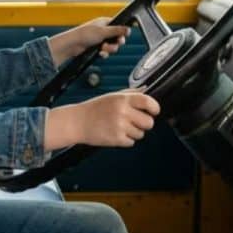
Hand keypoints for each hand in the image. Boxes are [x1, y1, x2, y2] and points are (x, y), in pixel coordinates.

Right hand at [44, 89, 160, 149]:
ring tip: (121, 127)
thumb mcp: (112, 96)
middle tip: (135, 122)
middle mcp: (123, 111)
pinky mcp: (116, 139)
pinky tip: (116, 133)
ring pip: (141, 134)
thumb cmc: (94, 108)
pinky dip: (126, 140)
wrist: (77, 122)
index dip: (155, 108)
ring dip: (134, 132)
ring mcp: (120, 126)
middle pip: (149, 122)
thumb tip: (146, 89)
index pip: (148, 102)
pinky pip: (131, 142)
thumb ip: (130, 93)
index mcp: (123, 99)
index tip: (154, 111)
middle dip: (144, 123)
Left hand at [48, 17, 130, 66]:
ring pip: (112, 46)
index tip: (123, 36)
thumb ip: (117, 30)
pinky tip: (100, 53)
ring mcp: (100, 39)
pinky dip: (104, 53)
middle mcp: (103, 30)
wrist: (72, 45)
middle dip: (116, 43)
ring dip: (109, 49)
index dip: (122, 32)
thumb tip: (128, 29)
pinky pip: (105, 51)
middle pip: (117, 37)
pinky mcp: (96, 47)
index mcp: (105, 22)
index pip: (118, 26)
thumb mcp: (103, 31)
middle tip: (117, 43)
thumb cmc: (84, 34)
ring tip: (104, 49)